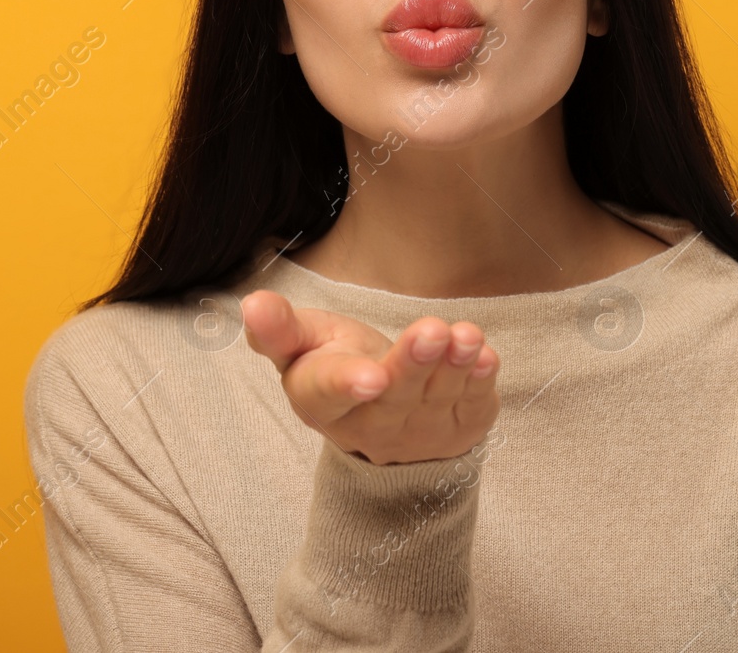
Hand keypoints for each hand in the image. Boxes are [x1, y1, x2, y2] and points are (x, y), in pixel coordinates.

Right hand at [240, 289, 500, 465]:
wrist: (385, 411)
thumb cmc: (338, 363)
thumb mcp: (305, 344)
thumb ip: (279, 328)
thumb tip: (252, 302)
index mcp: (320, 402)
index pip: (329, 395)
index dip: (348, 384)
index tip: (370, 375)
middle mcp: (369, 425)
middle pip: (393, 397)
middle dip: (413, 365)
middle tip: (431, 332)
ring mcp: (416, 433)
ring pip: (436, 399)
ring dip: (453, 367)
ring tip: (465, 335)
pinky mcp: (456, 430)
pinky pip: (470, 406)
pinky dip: (480, 382)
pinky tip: (485, 356)